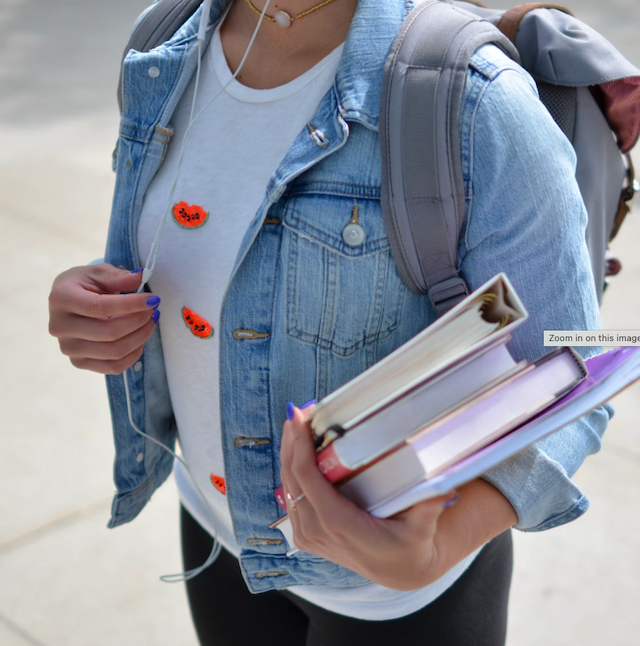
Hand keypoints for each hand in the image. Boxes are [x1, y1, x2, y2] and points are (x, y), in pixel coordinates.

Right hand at [48, 264, 159, 374]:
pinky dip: (133, 354)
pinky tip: (140, 339)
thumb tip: (140, 278)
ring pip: (114, 352)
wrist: (68, 302)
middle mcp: (60, 326)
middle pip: (109, 333)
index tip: (153, 299)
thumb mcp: (98, 273)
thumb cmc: (85, 284)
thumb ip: (118, 277)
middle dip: (139, 321)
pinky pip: (113, 367)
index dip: (131, 305)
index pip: (100, 307)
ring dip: (140, 337)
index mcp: (61, 299)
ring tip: (150, 322)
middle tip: (153, 310)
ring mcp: (68, 348)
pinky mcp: (79, 362)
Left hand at [280, 405, 455, 590]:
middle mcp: (317, 531)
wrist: (399, 571)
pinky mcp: (306, 535)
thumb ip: (429, 506)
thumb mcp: (422, 527)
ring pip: (287, 487)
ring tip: (296, 424)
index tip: (300, 418)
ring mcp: (308, 536)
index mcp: (339, 524)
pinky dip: (291, 471)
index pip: (307, 479)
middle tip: (297, 411)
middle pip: (292, 478)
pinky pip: (291, 498)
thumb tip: (443, 485)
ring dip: (288, 454)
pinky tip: (296, 450)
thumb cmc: (410, 545)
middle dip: (291, 442)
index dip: (299, 446)